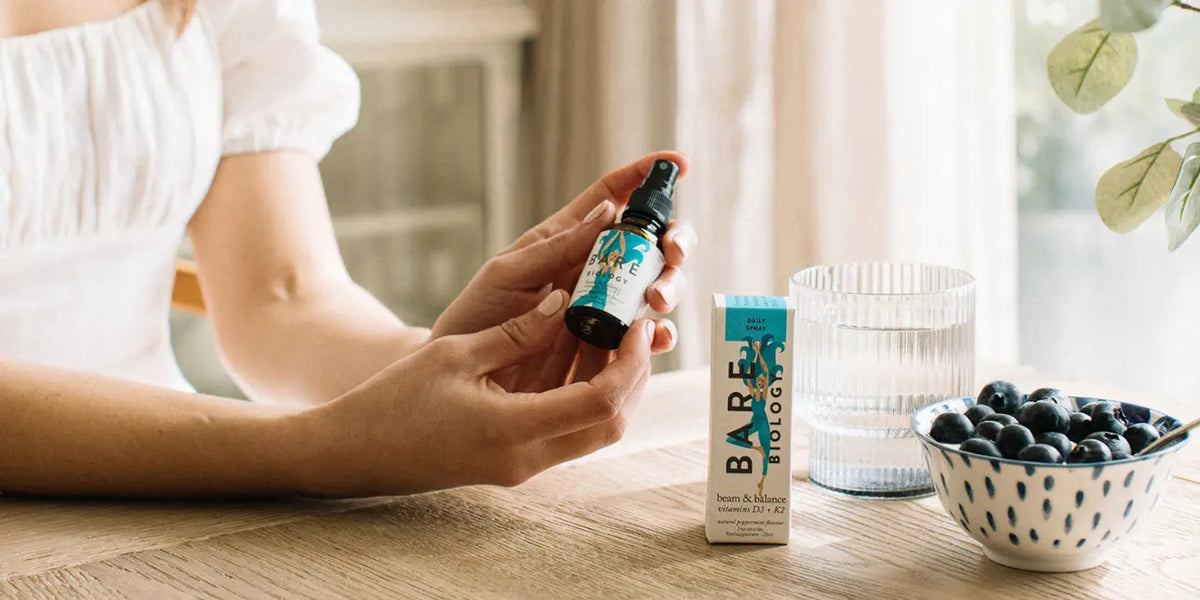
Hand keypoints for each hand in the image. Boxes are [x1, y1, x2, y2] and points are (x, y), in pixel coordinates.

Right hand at [297, 291, 652, 495]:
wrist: (355, 451)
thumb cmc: (393, 401)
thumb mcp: (455, 353)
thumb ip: (518, 331)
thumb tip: (565, 301)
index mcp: (514, 430)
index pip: (602, 400)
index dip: (631, 361)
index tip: (637, 324)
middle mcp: (527, 458)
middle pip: (612, 422)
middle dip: (634, 374)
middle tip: (635, 328)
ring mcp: (523, 466)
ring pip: (596, 432)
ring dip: (614, 386)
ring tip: (612, 335)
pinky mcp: (515, 462)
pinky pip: (570, 432)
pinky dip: (586, 396)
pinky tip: (578, 358)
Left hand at [431, 151, 695, 392]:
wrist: (464, 377)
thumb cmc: (477, 317)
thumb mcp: (509, 274)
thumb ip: (557, 246)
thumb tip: (608, 211)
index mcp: (567, 239)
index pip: (613, 195)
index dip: (647, 176)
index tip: (677, 164)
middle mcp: (594, 269)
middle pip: (650, 243)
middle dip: (674, 240)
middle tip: (671, 252)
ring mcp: (604, 308)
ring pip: (657, 285)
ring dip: (669, 286)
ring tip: (655, 301)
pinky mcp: (609, 348)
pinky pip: (646, 339)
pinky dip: (661, 334)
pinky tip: (655, 336)